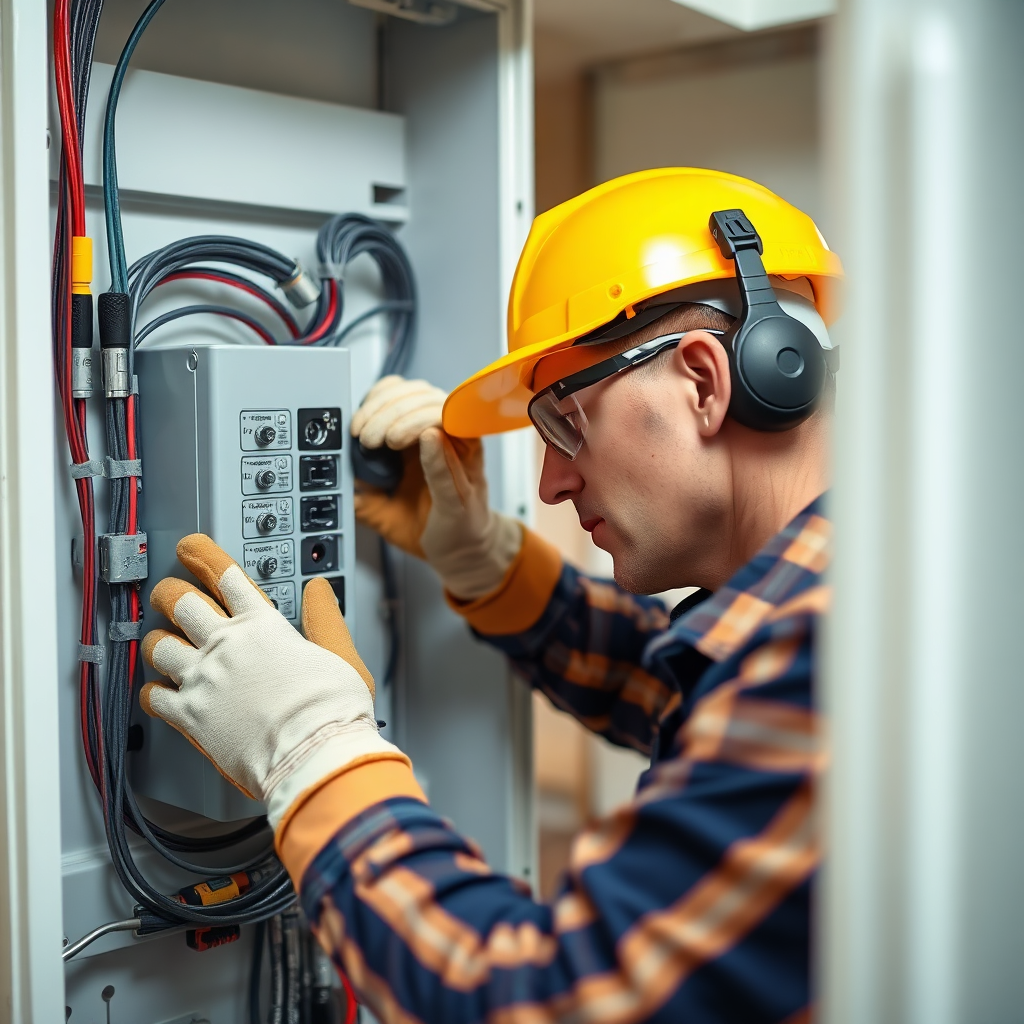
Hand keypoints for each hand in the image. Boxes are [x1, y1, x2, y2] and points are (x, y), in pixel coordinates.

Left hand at [140, 535, 405, 829]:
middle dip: (168, 593)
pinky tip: (160, 693)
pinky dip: (152, 693)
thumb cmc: (333, 712)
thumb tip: (319, 590)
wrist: (315, 755)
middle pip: (180, 602)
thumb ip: (325, 619)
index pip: (226, 576)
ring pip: (158, 645)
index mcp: (264, 626)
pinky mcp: (189, 717)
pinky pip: (152, 696)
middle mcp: (227, 645)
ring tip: (161, 645)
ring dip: (157, 643)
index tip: (191, 548)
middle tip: (166, 595)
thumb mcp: (341, 655)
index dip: (203, 556)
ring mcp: (204, 679)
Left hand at [351, 376, 522, 598]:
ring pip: (440, 411)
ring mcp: (460, 454)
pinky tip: (426, 440)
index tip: (359, 425)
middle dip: (386, 409)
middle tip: (368, 437)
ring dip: (409, 419)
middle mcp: (444, 436)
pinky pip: (459, 452)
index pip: (403, 392)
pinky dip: (440, 443)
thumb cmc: (430, 523)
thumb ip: (360, 488)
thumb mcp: (381, 507)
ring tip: (390, 441)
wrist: (460, 554)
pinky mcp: (469, 478)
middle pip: (420, 394)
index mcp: (421, 435)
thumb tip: (337, 471)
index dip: (378, 398)